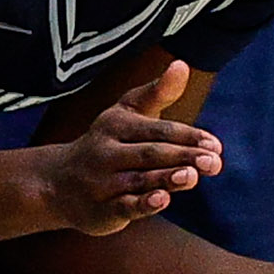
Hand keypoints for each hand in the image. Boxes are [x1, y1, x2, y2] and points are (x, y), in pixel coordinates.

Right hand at [34, 65, 220, 233]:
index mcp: (117, 124)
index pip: (158, 130)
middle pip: (151, 153)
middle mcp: (108, 152)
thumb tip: (182, 63)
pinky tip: (163, 199)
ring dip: (167, 178)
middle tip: (213, 162)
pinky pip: (124, 206)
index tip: (215, 145)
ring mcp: (103, 182)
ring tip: (192, 176)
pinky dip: (143, 204)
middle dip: (183, 156)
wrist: (58, 183)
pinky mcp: (101, 210)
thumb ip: (158, 92)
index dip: (188, 137)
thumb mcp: (127, 113)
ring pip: (139, 179)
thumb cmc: (107, 144)